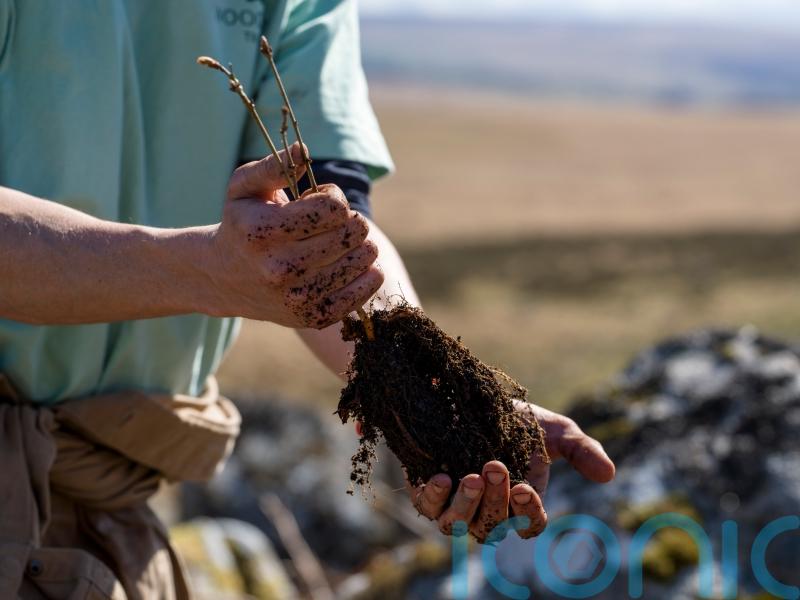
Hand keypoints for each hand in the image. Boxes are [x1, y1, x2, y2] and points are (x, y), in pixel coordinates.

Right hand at [206, 143, 382, 327]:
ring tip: (343, 243)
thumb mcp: (244, 187)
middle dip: (352, 220)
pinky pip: (363, 294)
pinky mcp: (313, 317)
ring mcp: (297, 297)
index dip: (336, 197)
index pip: (333, 208)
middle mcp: (279, 269)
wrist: (224, 278)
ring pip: (363, 261)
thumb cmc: (242, 223)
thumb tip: (303, 151)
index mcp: (262, 232)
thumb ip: (273, 165)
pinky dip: (369, 276)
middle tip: (337, 223)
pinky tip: (357, 264)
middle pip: (352, 233)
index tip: (324, 201)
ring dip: (362, 246)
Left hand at [407, 400, 614, 542]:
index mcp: (520, 502)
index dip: (528, 514)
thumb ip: (582, 451)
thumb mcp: (556, 431)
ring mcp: (455, 503)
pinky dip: (434, 497)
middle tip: (495, 466)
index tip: (524, 488)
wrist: (472, 394)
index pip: (528, 525)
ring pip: (458, 525)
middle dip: (495, 501)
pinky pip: (428, 506)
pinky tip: (442, 477)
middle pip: (492, 528)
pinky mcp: (426, 487)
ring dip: (467, 505)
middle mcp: (486, 510)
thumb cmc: (517, 420)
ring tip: (472, 476)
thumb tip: (609, 474)